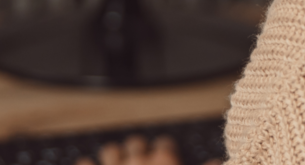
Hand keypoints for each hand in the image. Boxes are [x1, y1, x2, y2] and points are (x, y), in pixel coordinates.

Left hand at [74, 135, 220, 164]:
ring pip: (110, 150)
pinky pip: (85, 163)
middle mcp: (138, 160)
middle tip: (141, 162)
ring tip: (116, 164)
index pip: (165, 144)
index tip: (166, 156)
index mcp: (164, 161)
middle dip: (138, 151)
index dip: (165, 150)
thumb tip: (218, 161)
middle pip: (136, 143)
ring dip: (113, 156)